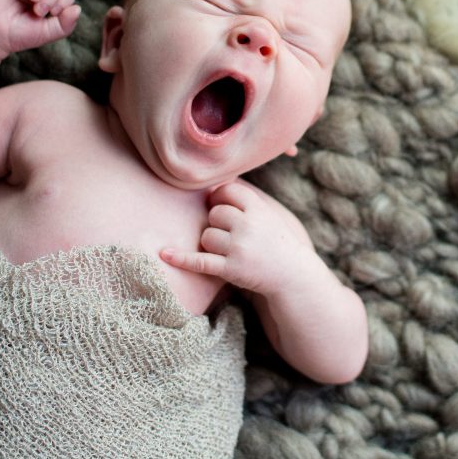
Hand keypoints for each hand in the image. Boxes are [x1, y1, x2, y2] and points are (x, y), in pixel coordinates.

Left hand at [160, 180, 319, 295]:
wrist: (292, 276)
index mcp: (258, 209)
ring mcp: (239, 248)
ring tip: (230, 251)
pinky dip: (181, 258)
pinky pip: (199, 261)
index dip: (222, 199)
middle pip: (214, 214)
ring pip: (206, 236)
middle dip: (217, 224)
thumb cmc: (275, 242)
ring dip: (212, 244)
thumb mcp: (267, 215)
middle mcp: (248, 226)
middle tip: (232, 236)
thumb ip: (244, 200)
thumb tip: (214, 183)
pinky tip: (164, 254)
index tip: (226, 208)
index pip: (227, 191)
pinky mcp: (231, 269)